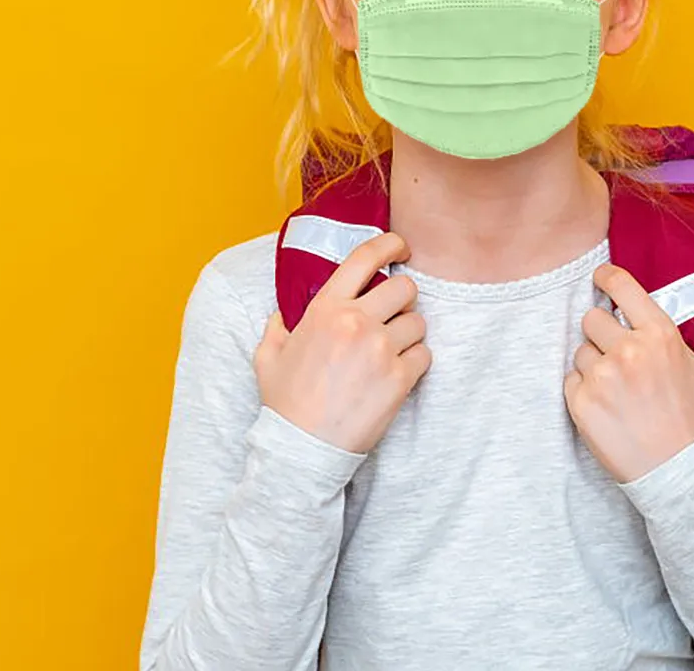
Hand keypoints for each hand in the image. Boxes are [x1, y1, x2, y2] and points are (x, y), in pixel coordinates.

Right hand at [254, 231, 431, 453]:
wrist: (303, 450)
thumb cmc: (285, 404)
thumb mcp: (268, 357)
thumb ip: (277, 327)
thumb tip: (282, 314)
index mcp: (325, 309)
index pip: (365, 258)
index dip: (390, 244)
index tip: (401, 247)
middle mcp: (356, 322)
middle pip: (404, 287)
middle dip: (404, 299)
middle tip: (394, 315)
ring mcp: (380, 349)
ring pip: (418, 322)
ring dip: (410, 334)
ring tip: (390, 352)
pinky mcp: (399, 378)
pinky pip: (424, 354)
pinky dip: (416, 362)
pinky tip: (396, 374)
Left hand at [564, 263, 693, 483]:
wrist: (679, 474)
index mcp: (659, 335)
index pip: (620, 287)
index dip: (606, 278)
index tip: (601, 278)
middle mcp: (627, 351)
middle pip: (591, 318)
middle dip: (602, 331)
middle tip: (617, 351)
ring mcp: (601, 377)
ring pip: (581, 351)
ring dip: (594, 362)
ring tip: (617, 386)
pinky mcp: (581, 403)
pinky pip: (571, 379)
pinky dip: (584, 388)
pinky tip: (606, 403)